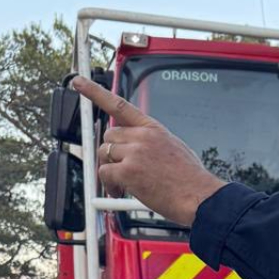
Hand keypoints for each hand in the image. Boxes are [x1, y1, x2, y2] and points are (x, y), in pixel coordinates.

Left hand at [72, 76, 225, 226]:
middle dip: (111, 153)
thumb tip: (134, 149)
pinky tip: (122, 191)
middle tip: (120, 168)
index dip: (95, 92)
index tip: (79, 82)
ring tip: (124, 184)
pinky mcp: (128, 171)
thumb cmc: (191, 179)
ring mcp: (135, 153)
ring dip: (110, 170)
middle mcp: (143, 137)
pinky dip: (109, 185)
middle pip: (109, 136)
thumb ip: (151, 142)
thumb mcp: (174, 148)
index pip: (120, 105)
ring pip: (105, 154)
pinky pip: (105, 173)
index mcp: (154, 129)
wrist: (200, 197)